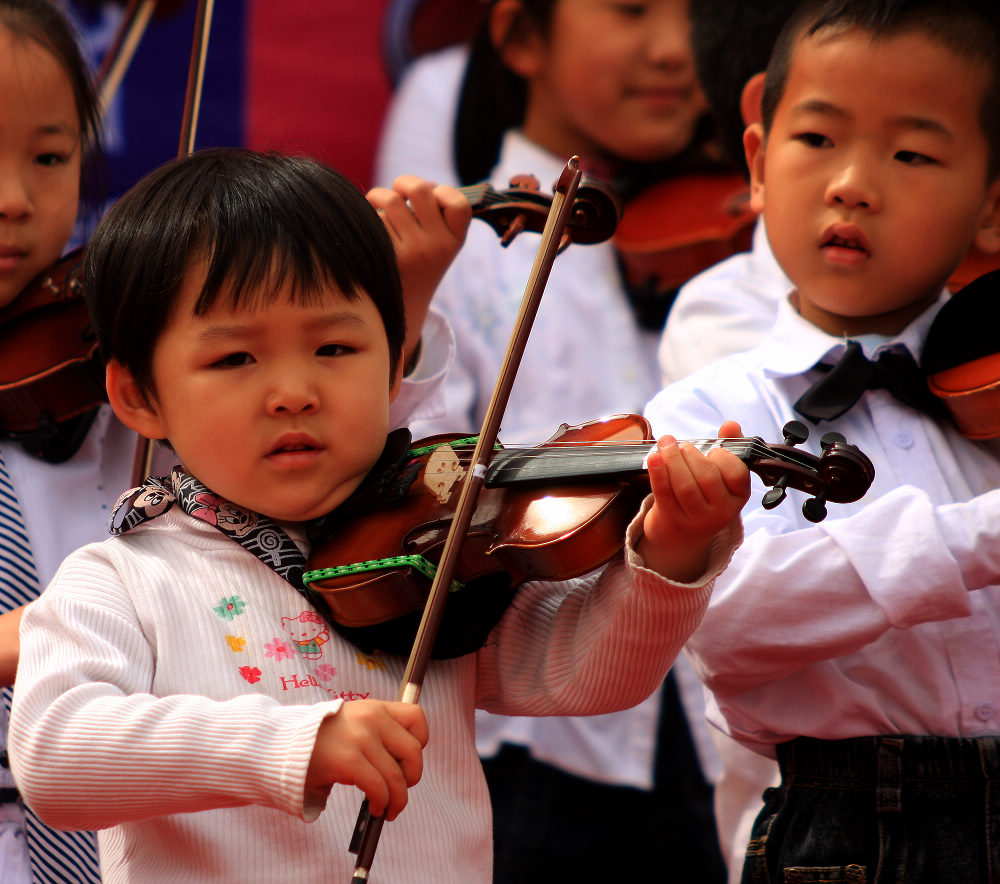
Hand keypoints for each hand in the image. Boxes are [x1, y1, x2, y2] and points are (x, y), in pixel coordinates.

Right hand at [306, 699, 428, 819]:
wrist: (282, 744)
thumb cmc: (319, 740)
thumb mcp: (352, 723)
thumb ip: (376, 733)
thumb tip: (402, 765)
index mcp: (375, 708)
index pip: (417, 717)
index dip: (420, 742)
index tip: (407, 759)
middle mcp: (372, 719)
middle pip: (414, 751)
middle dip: (411, 777)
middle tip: (400, 789)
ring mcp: (361, 739)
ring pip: (397, 777)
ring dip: (397, 800)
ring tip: (388, 809)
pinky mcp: (349, 760)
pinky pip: (378, 788)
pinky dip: (381, 803)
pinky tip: (374, 808)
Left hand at [367, 176, 470, 372]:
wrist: (401, 309)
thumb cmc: (419, 264)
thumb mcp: (441, 245)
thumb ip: (437, 214)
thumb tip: (422, 184)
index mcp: (455, 241)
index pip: (458, 203)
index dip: (442, 191)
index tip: (431, 199)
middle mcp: (437, 247)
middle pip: (420, 190)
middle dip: (404, 183)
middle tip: (398, 193)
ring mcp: (411, 253)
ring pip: (390, 200)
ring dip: (379, 197)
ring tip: (379, 207)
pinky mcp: (386, 257)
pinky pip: (373, 219)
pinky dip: (369, 216)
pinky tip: (370, 228)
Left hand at [638, 420, 749, 582]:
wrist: (681, 535)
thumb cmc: (704, 494)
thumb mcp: (721, 476)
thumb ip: (729, 447)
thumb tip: (731, 424)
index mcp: (738, 496)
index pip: (736, 474)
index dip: (723, 457)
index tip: (712, 450)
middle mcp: (722, 511)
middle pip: (707, 478)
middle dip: (691, 454)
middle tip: (680, 444)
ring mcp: (697, 519)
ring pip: (685, 486)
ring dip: (673, 460)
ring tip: (666, 444)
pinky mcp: (673, 520)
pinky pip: (664, 493)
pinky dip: (657, 472)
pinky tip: (653, 457)